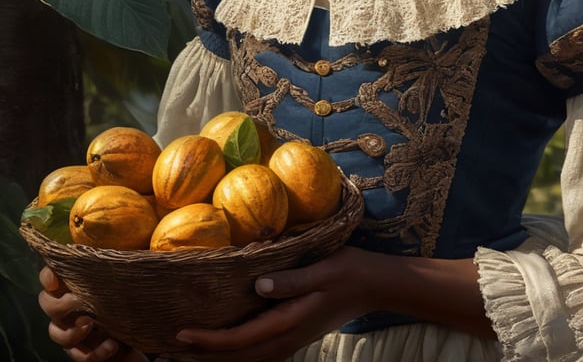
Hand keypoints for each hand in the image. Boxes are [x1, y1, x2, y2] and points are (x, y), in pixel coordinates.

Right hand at [38, 267, 146, 361]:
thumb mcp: (125, 276)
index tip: (55, 280)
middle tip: (77, 301)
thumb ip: (116, 263)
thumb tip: (122, 249)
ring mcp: (72, 331)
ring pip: (56, 333)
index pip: (49, 277)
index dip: (48, 277)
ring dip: (71, 332)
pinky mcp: (84, 352)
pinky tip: (111, 345)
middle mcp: (68, 308)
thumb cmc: (130, 295)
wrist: (144, 327)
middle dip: (59, 304)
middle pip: (47, 305)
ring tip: (91, 324)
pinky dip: (94, 352)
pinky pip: (79, 355)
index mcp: (74, 285)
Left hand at [173, 246, 375, 361]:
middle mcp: (284, 340)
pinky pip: (255, 353)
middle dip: (203, 355)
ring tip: (186, 349)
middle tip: (168, 349)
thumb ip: (291, 281)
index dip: (208, 340)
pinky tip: (222, 344)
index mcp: (288, 324)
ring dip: (215, 356)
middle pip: (236, 357)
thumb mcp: (323, 270)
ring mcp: (288, 341)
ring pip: (245, 359)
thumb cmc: (348, 271)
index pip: (239, 340)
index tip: (180, 333)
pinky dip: (233, 352)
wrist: (374, 286)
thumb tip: (257, 285)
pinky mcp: (291, 335)